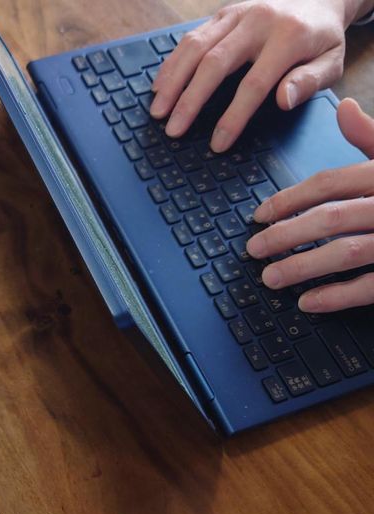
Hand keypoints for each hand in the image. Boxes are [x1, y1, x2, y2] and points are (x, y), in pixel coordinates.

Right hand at [150, 0, 370, 152]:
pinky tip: (159, 85)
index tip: (218, 143)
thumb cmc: (321, 38)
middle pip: (214, 63)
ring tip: (157, 110)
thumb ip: (310, 81)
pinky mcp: (222, 14)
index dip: (233, 117)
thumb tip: (283, 100)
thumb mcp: (332, 61)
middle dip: (189, 100)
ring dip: (172, 81)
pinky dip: (172, 63)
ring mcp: (236, 14)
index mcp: (289, 36)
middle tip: (173, 129)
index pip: (254, 83)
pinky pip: (189, 38)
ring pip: (195, 47)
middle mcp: (258, 21)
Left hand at [247, 98, 373, 312]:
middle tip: (253, 249)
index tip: (259, 215)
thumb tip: (345, 108)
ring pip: (346, 251)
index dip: (288, 199)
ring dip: (302, 267)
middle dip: (285, 234)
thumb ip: (372, 137)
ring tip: (270, 278)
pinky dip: (338, 295)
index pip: (329, 183)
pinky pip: (372, 285)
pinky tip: (308, 302)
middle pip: (330, 217)